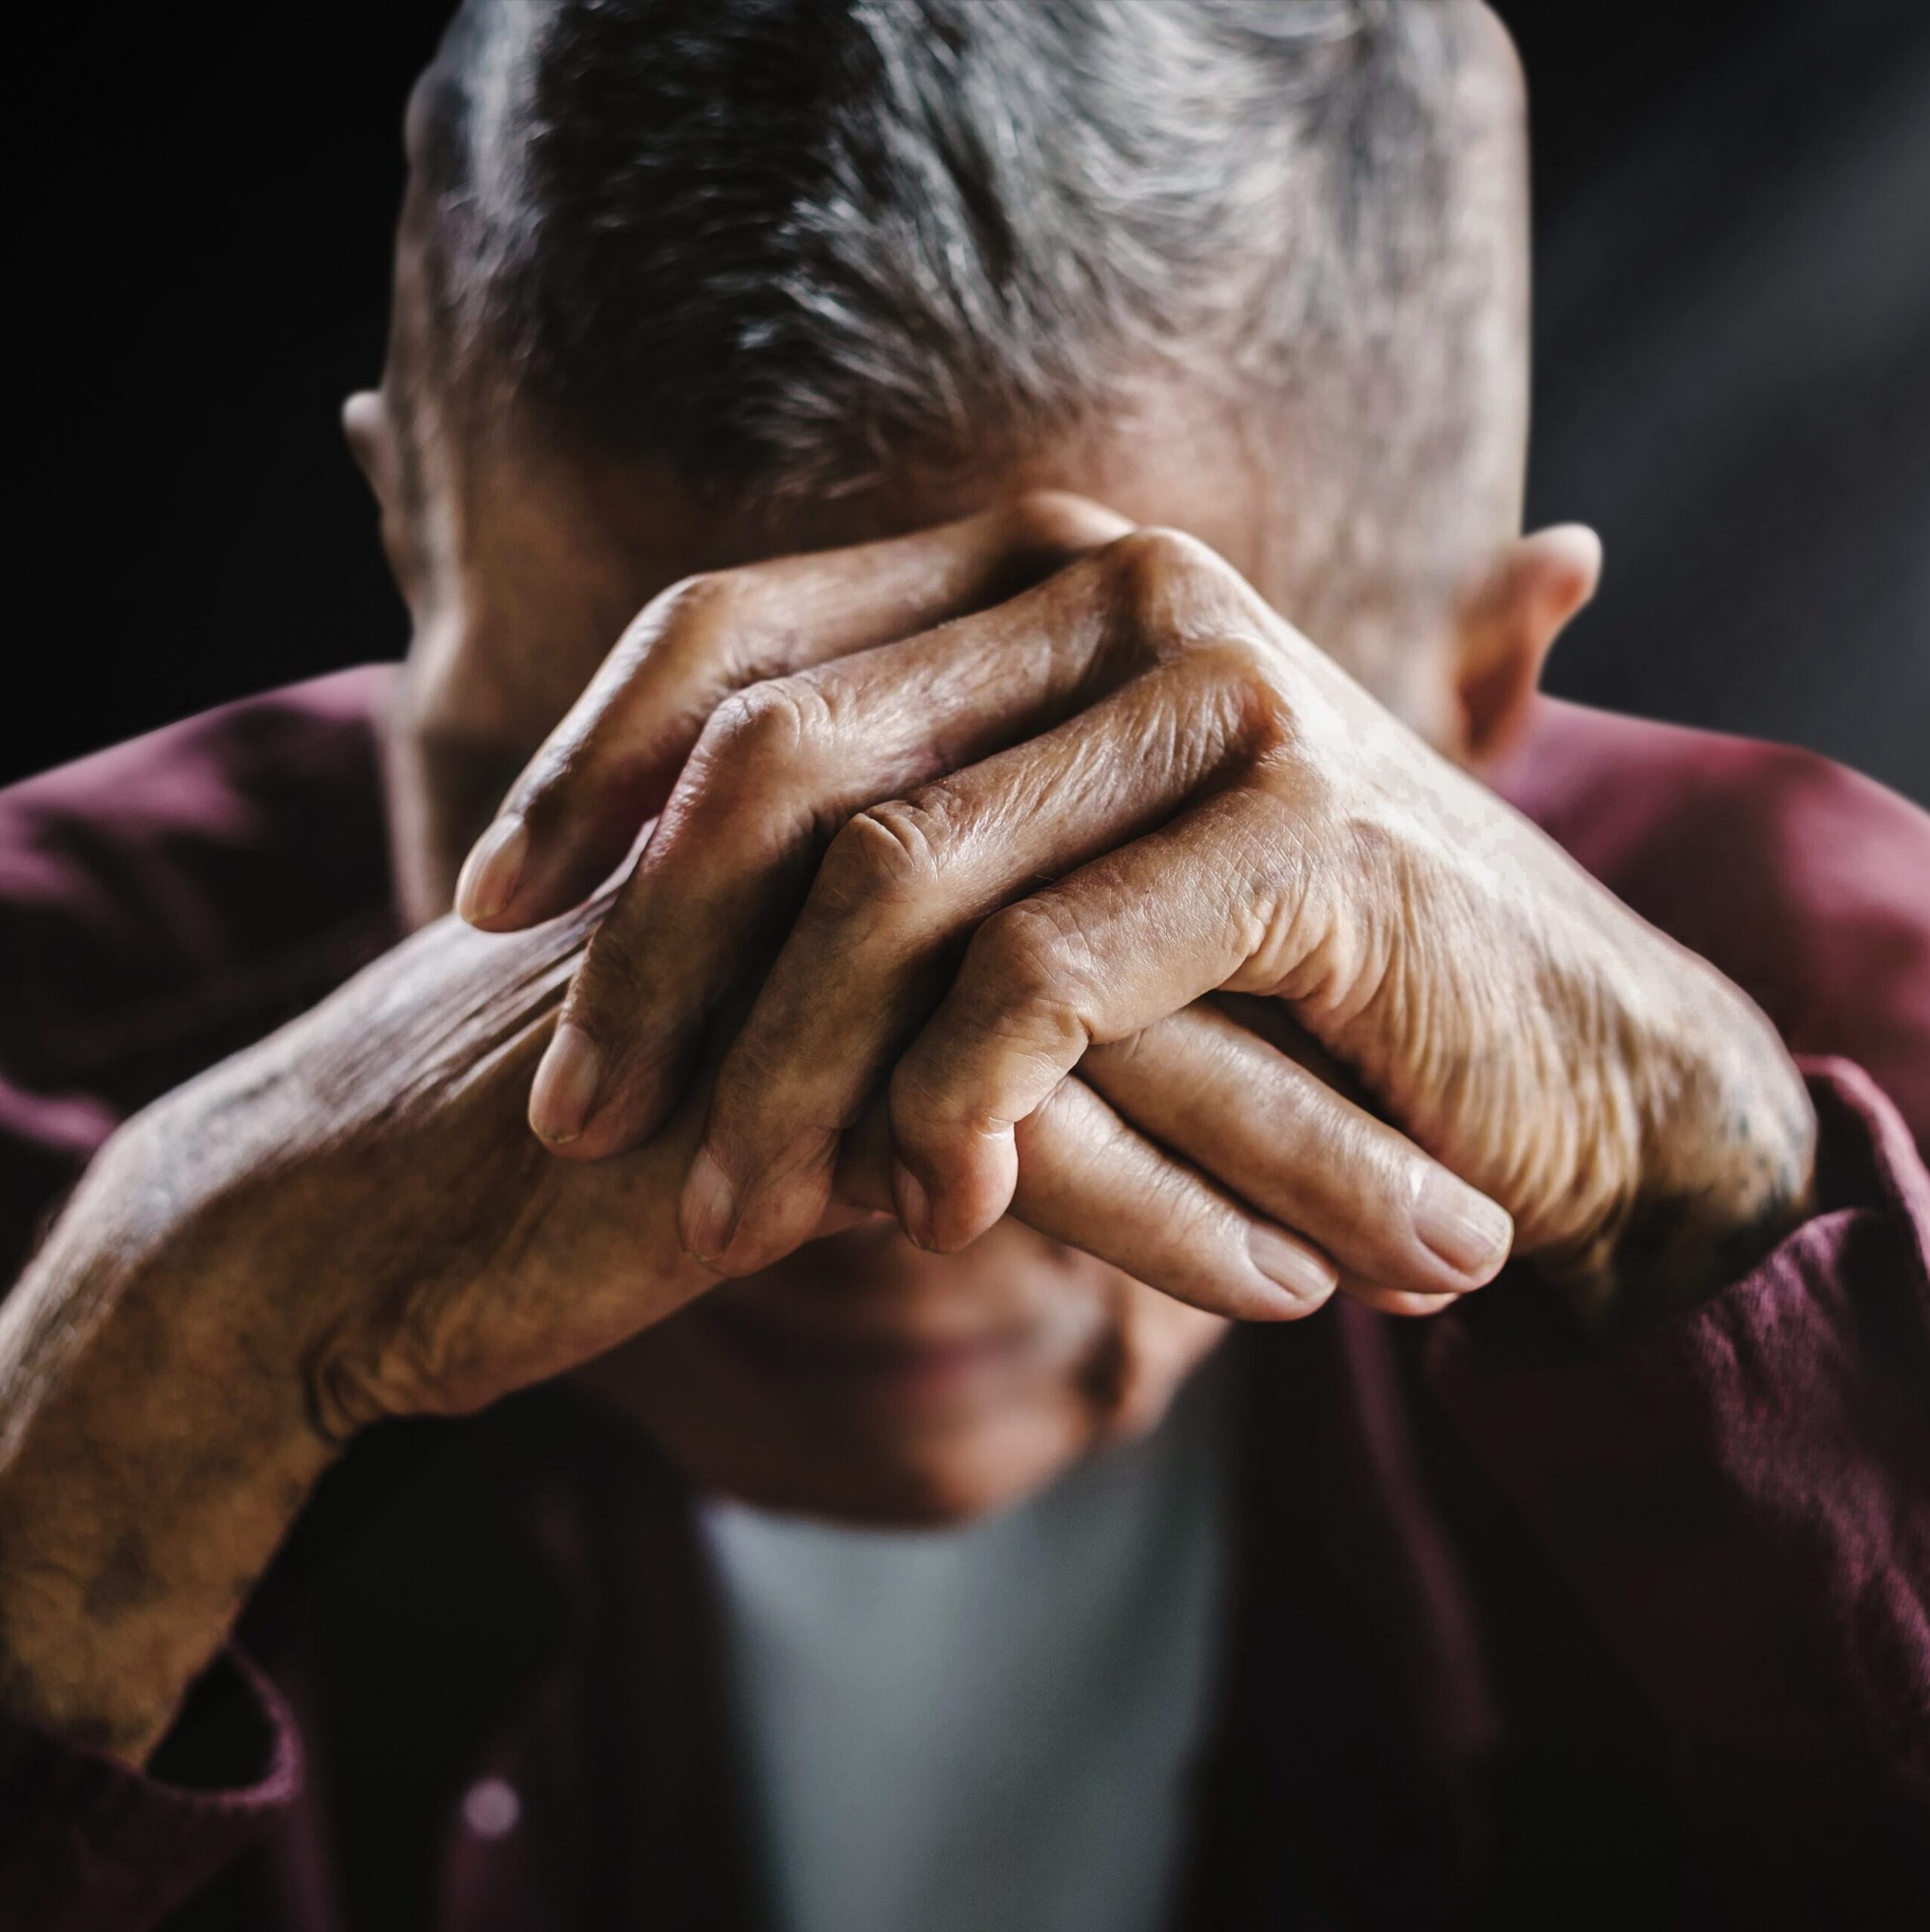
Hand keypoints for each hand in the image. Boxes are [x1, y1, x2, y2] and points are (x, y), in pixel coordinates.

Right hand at [2, 845, 1392, 1760]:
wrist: (363, 1206)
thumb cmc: (575, 1114)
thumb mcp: (766, 1027)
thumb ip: (920, 993)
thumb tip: (1098, 1042)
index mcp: (856, 806)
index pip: (1123, 855)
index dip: (1283, 963)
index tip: (1419, 1066)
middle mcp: (843, 845)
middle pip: (1151, 925)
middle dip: (1342, 1059)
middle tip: (1502, 1163)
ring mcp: (804, 956)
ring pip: (1119, 1034)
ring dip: (1303, 1153)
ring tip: (1451, 1252)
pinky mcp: (763, 1086)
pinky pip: (1013, 1148)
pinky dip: (1165, 1224)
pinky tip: (1287, 1296)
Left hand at [464, 496, 1815, 1328]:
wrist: (1550, 1053)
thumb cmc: (1273, 984)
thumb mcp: (1057, 887)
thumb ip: (895, 842)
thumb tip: (628, 903)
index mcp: (1031, 573)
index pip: (736, 628)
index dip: (584, 766)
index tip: (480, 914)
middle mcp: (1114, 591)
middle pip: (781, 758)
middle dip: (646, 956)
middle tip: (573, 1120)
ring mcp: (1215, 695)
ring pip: (895, 885)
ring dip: (781, 1075)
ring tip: (719, 1215)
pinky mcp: (1302, 833)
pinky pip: (1045, 978)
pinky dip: (957, 1104)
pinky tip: (928, 1211)